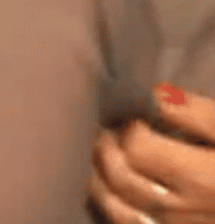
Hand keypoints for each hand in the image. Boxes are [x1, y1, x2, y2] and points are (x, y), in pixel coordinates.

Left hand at [90, 84, 214, 223]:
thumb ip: (193, 112)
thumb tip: (151, 93)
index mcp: (205, 177)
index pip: (138, 149)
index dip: (127, 127)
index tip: (131, 116)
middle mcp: (186, 208)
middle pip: (121, 178)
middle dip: (105, 148)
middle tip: (106, 130)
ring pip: (116, 209)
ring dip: (98, 178)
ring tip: (102, 155)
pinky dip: (111, 205)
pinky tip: (110, 186)